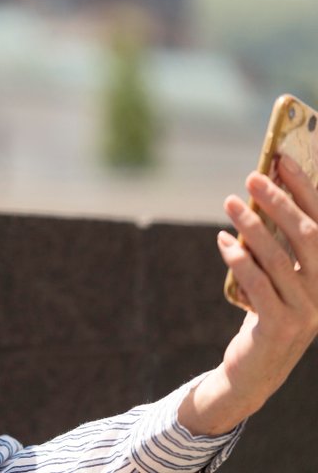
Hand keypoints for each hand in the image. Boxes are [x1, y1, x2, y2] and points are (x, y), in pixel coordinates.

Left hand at [179, 154, 317, 434]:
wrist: (255, 371)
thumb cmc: (266, 311)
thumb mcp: (278, 276)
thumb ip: (277, 243)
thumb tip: (259, 194)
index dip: (305, 189)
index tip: (282, 160)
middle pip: (308, 237)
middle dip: (281, 202)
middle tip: (253, 178)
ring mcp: (305, 312)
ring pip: (279, 259)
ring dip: (253, 226)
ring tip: (230, 202)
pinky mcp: (279, 327)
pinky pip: (258, 286)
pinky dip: (239, 259)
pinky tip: (223, 240)